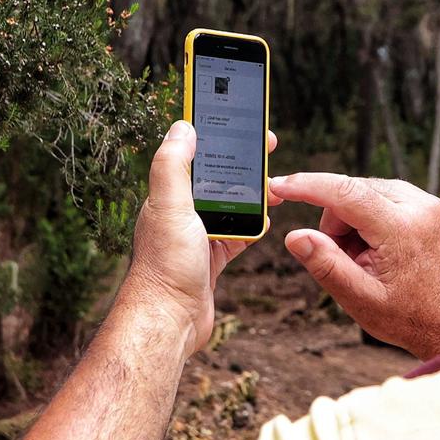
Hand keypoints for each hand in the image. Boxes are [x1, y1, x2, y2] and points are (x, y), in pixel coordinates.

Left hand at [115, 120, 275, 358]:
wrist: (170, 320)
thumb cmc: (165, 266)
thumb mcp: (168, 206)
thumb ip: (173, 165)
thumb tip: (182, 125)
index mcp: (169, 196)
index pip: (194, 154)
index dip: (215, 134)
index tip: (240, 119)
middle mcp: (181, 213)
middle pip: (216, 177)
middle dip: (241, 160)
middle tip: (268, 144)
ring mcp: (197, 237)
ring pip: (230, 205)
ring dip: (251, 193)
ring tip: (273, 180)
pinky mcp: (211, 259)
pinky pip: (237, 234)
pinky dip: (252, 225)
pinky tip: (266, 218)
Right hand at [269, 172, 439, 359]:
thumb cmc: (408, 316)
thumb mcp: (360, 299)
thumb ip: (326, 266)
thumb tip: (295, 236)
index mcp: (402, 229)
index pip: (345, 193)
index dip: (307, 186)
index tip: (279, 186)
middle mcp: (419, 206)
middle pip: (351, 192)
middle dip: (335, 222)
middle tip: (347, 261)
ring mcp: (426, 202)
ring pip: (363, 192)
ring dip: (351, 221)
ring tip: (367, 259)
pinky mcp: (427, 203)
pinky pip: (381, 197)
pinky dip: (368, 218)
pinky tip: (378, 249)